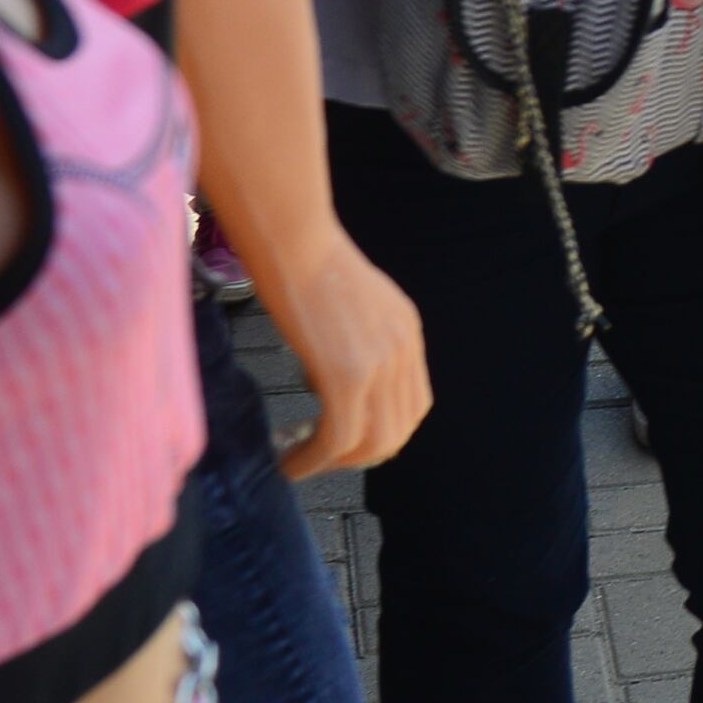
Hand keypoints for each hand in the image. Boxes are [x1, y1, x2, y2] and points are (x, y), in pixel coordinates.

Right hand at [247, 226, 429, 478]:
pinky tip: (289, 462)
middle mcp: (404, 350)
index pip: (412, 406)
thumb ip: (357, 340)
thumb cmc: (305, 261)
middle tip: (318, 458)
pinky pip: (339, 439)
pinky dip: (313, 460)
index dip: (380, 433)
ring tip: (300, 461)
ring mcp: (381, 363)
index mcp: (407, 332)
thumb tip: (332, 379)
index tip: (342, 442)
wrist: (293, 237)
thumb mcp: (351, 304)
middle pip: (398, 433)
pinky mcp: (349, 375)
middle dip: (357, 457)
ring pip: (373, 444)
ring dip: (335, 465)